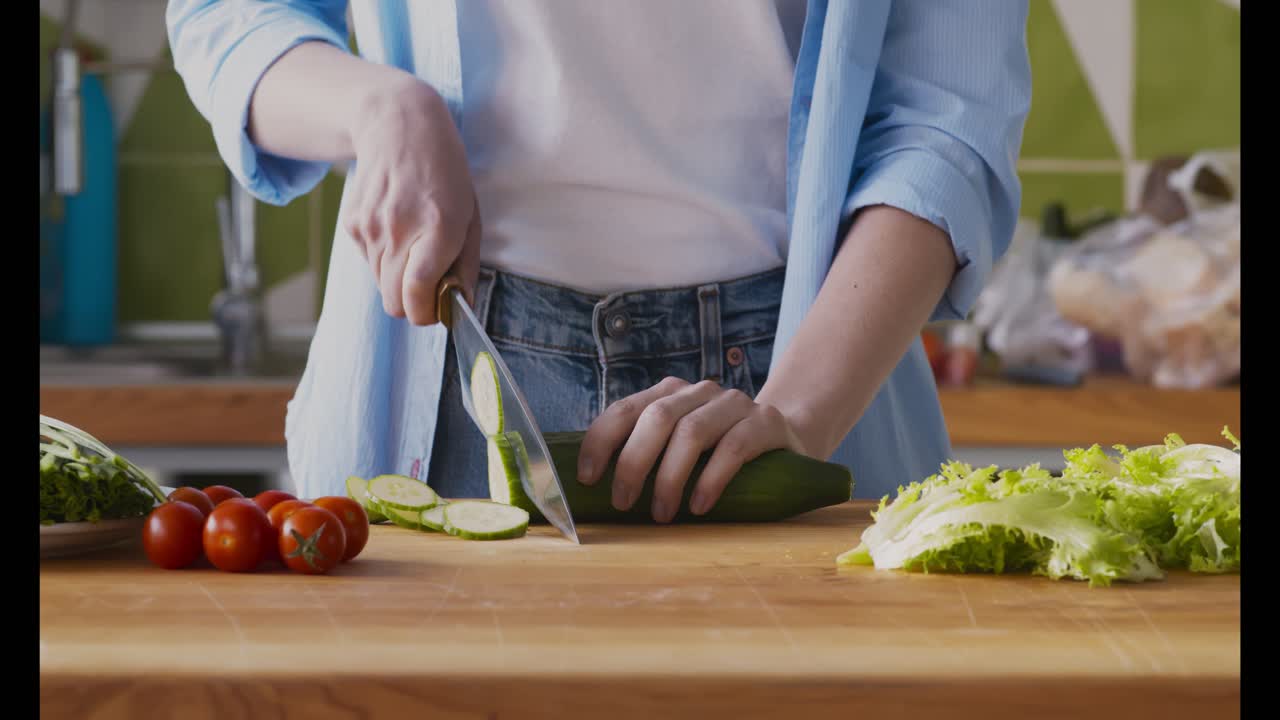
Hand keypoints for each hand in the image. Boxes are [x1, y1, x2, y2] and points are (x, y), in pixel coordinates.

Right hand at [344, 78, 480, 324]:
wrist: (398, 128)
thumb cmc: (444, 173)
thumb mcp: (470, 215)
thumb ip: (466, 265)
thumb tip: (462, 306)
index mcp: (438, 228)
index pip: (417, 295)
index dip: (426, 314)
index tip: (436, 309)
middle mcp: (399, 230)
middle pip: (394, 302)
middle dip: (412, 303)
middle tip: (429, 286)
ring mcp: (370, 227)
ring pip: (381, 285)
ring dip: (398, 278)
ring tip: (414, 245)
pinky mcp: (351, 224)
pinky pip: (368, 262)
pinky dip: (383, 257)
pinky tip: (396, 227)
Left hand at [576, 377, 806, 522]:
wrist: (788, 439)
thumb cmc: (720, 454)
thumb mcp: (680, 449)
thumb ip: (647, 455)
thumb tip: (594, 492)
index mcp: (669, 394)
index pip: (625, 409)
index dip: (601, 441)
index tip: (586, 478)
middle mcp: (699, 391)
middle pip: (656, 417)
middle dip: (633, 462)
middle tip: (622, 502)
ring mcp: (735, 403)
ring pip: (692, 431)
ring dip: (670, 477)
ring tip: (661, 514)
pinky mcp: (766, 422)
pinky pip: (734, 446)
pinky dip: (711, 478)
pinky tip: (699, 505)